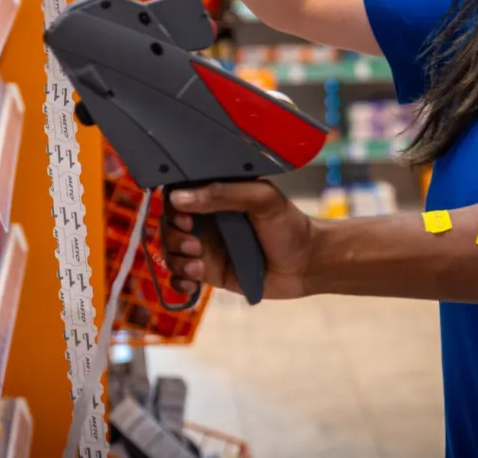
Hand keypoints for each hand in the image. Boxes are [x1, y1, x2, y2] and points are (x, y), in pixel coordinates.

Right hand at [163, 180, 314, 300]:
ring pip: (171, 252)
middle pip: (169, 226)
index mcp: (217, 196)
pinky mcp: (210, 273)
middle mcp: (207, 220)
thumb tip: (180, 197)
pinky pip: (180, 277)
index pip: (179, 195)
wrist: (308, 264)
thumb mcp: (262, 200)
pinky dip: (178, 282)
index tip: (185, 218)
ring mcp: (206, 248)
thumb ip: (224, 194)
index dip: (174, 207)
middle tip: (196, 246)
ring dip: (176, 261)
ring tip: (199, 268)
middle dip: (174, 238)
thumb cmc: (290, 226)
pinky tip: (193, 283)